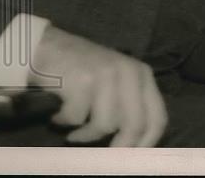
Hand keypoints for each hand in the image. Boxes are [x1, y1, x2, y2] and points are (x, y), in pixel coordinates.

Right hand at [28, 25, 167, 146]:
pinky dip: (65, 121)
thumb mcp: (116, 82)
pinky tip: (59, 113)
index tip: (131, 158)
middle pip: (135, 125)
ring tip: (74, 128)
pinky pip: (77, 118)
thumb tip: (133, 146)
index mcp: (142, 75)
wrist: (47, 47)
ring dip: (85, 134)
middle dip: (118, 147)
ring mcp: (106, 75)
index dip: (147, 143)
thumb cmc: (82, 71)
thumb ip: (129, 106)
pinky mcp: (82, 81)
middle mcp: (129, 72)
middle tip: (101, 156)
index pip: (157, 118)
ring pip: (105, 125)